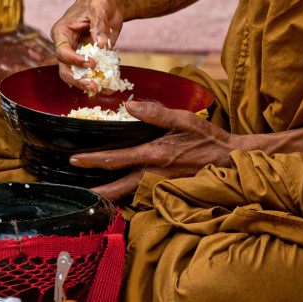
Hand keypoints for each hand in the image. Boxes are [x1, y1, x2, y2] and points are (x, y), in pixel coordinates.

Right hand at [50, 0, 123, 93]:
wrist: (109, 3)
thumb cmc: (98, 1)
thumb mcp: (99, 8)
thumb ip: (99, 25)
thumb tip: (101, 45)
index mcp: (62, 32)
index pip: (62, 52)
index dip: (74, 60)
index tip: (91, 63)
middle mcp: (67, 46)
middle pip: (65, 69)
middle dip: (78, 80)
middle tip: (93, 85)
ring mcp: (79, 54)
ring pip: (78, 75)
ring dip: (90, 84)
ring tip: (104, 89)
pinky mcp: (92, 59)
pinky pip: (94, 73)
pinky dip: (102, 80)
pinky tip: (110, 87)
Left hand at [69, 100, 238, 200]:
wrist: (228, 161)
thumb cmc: (206, 138)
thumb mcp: (183, 119)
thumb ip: (156, 113)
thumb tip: (130, 104)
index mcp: (153, 155)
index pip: (116, 159)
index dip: (92, 160)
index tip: (74, 160)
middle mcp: (153, 175)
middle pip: (117, 189)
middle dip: (96, 193)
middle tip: (78, 194)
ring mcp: (160, 186)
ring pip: (129, 196)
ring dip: (110, 197)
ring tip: (93, 196)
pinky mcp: (166, 190)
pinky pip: (141, 197)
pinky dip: (127, 198)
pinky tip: (119, 194)